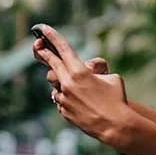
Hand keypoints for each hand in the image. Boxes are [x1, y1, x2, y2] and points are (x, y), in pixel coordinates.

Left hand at [32, 25, 132, 144]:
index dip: (51, 36)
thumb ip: (94, 71)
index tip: (42, 28)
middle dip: (43, 53)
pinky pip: (61, 100)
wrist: (116, 126)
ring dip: (64, 83)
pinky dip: (68, 98)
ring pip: (56, 85)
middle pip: (51, 64)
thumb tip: (84, 74)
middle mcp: (68, 83)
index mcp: (79, 71)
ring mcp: (64, 98)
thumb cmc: (117, 98)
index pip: (62, 48)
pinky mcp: (64, 111)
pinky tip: (82, 104)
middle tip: (38, 46)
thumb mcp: (111, 77)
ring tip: (81, 89)